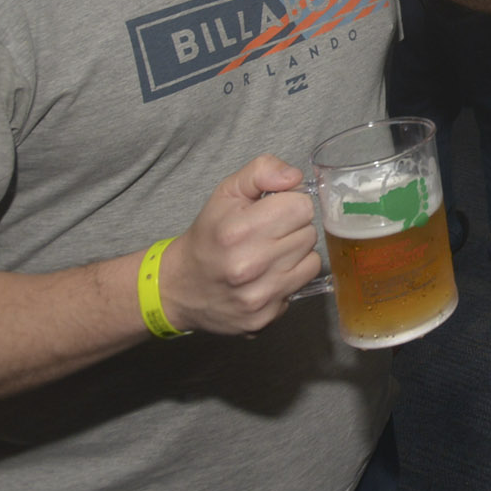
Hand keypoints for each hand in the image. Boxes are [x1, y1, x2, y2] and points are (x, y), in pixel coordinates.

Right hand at [156, 156, 320, 335]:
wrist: (179, 286)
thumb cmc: (208, 235)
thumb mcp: (227, 193)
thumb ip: (262, 171)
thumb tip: (294, 177)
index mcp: (238, 230)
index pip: (302, 207)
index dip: (290, 204)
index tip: (274, 211)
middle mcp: (249, 266)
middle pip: (309, 233)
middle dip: (293, 229)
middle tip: (269, 233)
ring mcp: (258, 296)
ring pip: (312, 260)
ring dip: (296, 254)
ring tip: (270, 253)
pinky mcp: (264, 318)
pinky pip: (301, 286)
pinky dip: (290, 278)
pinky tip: (267, 276)